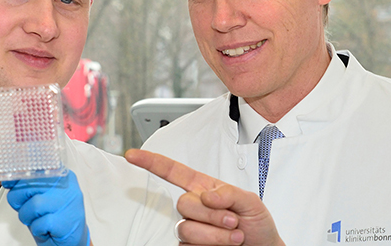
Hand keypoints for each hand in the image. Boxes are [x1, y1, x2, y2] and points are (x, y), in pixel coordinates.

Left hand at [3, 170, 90, 245]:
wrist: (72, 239)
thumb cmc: (54, 216)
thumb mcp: (40, 196)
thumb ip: (25, 185)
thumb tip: (4, 179)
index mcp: (61, 174)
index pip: (37, 165)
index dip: (18, 174)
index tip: (8, 182)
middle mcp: (67, 185)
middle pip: (30, 184)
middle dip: (19, 199)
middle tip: (26, 208)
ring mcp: (68, 202)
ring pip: (34, 204)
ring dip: (27, 216)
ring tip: (37, 220)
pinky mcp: (66, 221)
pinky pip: (40, 223)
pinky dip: (37, 229)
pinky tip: (45, 228)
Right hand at [124, 149, 283, 245]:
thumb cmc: (257, 224)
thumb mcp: (251, 202)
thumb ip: (229, 193)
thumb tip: (206, 195)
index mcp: (205, 188)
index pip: (174, 172)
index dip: (152, 162)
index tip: (133, 155)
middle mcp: (195, 207)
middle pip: (183, 204)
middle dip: (211, 215)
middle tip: (233, 221)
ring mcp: (190, 229)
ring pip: (187, 228)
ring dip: (215, 235)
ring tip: (236, 237)